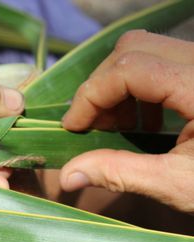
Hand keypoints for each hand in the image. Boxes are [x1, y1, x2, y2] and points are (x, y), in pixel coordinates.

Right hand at [60, 30, 193, 212]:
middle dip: (100, 86)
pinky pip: (160, 62)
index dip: (91, 95)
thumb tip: (67, 176)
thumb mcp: (181, 185)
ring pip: (144, 51)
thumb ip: (120, 174)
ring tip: (114, 125)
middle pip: (133, 49)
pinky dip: (137, 88)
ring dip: (116, 86)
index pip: (129, 69)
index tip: (72, 128)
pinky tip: (143, 121)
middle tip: (90, 124)